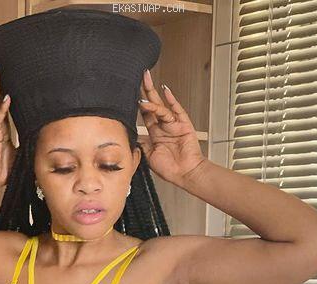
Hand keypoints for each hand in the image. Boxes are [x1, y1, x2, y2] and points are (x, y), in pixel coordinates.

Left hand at [137, 69, 205, 186]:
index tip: (130, 94)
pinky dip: (171, 100)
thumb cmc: (171, 169)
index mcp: (155, 134)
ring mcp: (174, 125)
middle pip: (153, 105)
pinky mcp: (184, 124)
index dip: (139, 104)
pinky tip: (165, 90)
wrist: (186, 174)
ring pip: (161, 107)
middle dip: (147, 90)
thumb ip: (141, 144)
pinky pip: (176, 110)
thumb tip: (130, 135)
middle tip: (141, 76)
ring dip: (153, 98)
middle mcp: (164, 127)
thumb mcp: (148, 156)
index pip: (145, 114)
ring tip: (144, 89)